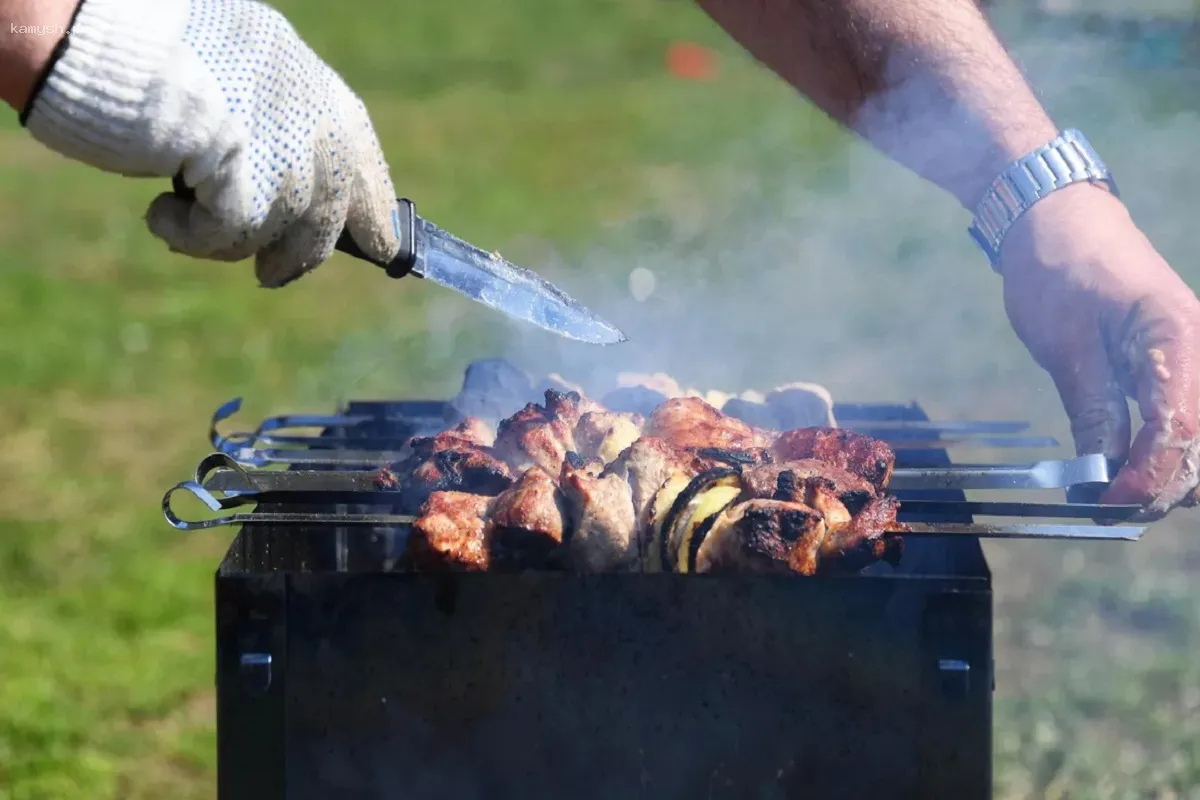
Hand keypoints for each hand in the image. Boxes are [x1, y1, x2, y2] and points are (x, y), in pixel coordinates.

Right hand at [20, 0, 399, 286]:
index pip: (364, 164)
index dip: (372, 213)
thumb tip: (302, 196)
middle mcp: (315, 123)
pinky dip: (189, 237)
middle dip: (301, 255)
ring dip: (229, 243)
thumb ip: (277, 122)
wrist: (103, 32)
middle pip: (334, 216)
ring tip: (179, 219)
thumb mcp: (241, 78)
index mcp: (317, 89)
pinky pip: (229, 240)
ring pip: (284, 238)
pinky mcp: (244, 186)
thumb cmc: (155, 49)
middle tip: (271, 276)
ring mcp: (286, 156)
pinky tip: (159, 213)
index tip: (381, 248)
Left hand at [1000, 183, 1199, 518]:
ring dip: (1167, 473)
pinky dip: (1164, 449)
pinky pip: (1185, 416)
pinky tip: (1129, 468)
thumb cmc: (1057, 269)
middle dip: (1162, 486)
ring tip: (1115, 494)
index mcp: (1176, 337)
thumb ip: (1093, 411)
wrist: (1058, 218)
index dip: (1148, 478)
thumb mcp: (1065, 346)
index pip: (1178, 429)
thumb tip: (1101, 478)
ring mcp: (1196, 355)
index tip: (1109, 506)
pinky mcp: (1180, 362)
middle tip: (1107, 509)